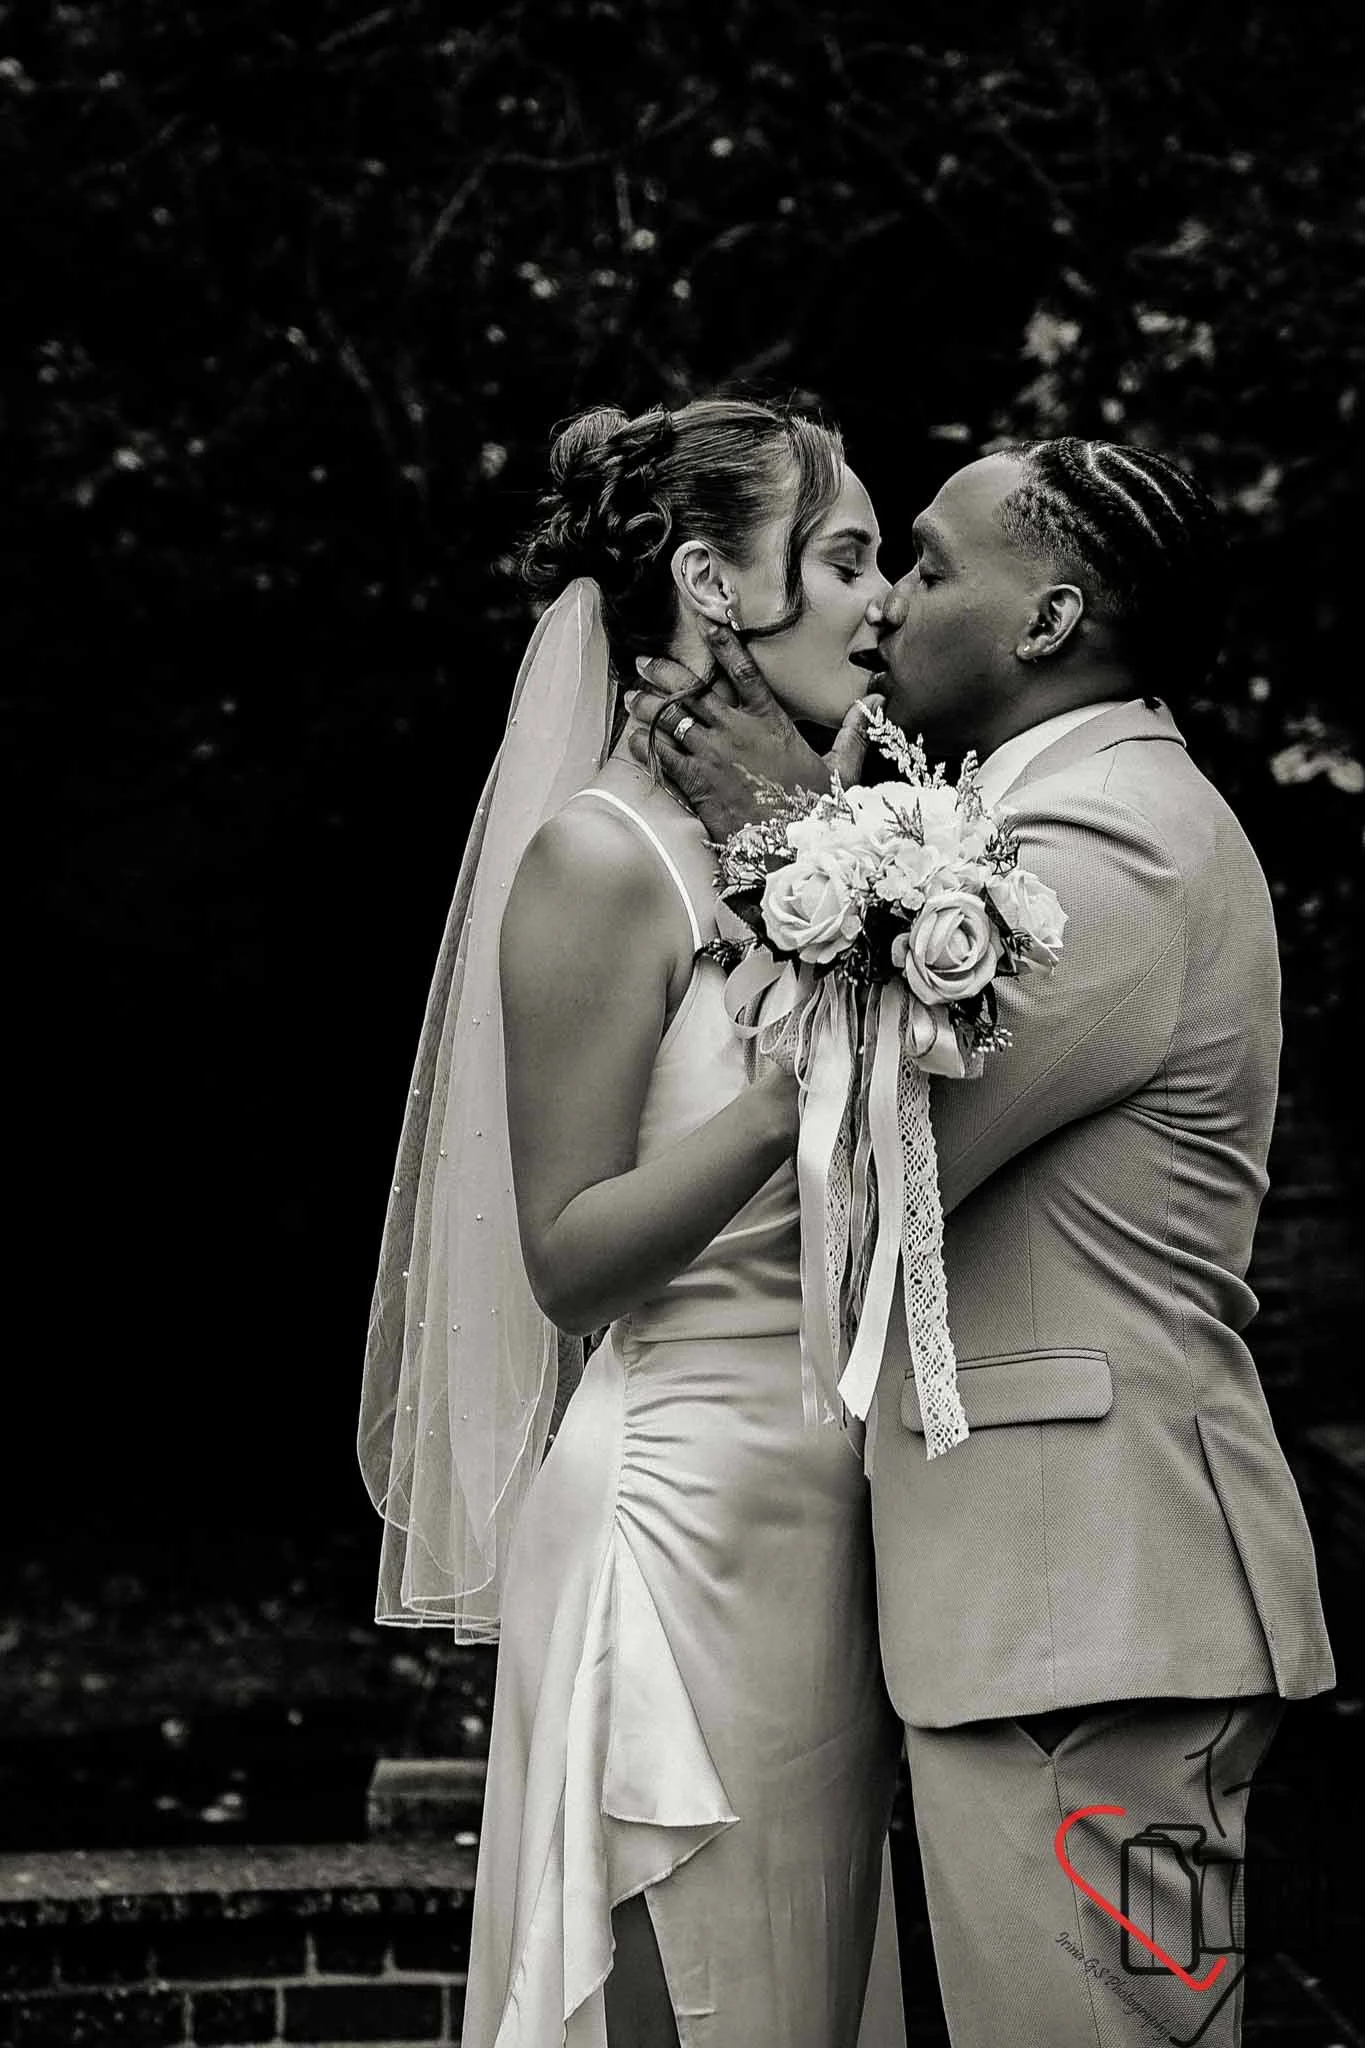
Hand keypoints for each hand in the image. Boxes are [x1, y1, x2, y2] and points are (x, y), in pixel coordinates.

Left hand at [625, 620, 883, 841]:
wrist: (791, 851)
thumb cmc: (817, 812)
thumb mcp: (842, 769)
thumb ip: (853, 731)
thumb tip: (874, 701)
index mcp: (771, 721)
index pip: (743, 671)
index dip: (724, 644)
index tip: (706, 624)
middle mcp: (737, 731)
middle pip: (694, 690)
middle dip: (666, 672)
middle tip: (644, 661)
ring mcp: (714, 756)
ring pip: (672, 719)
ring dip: (648, 707)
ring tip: (631, 697)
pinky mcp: (697, 783)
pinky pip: (664, 756)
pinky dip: (646, 744)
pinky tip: (633, 737)